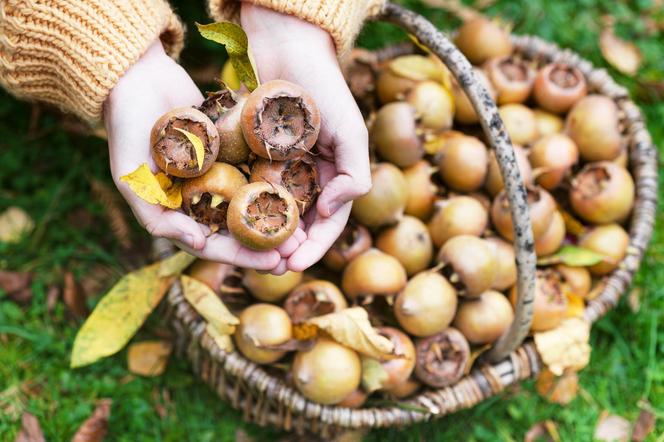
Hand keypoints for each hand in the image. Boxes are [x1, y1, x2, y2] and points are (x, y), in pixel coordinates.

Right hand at [104, 40, 282, 269]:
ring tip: (305, 227)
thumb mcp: (130, 177)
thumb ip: (156, 216)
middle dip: (266, 244)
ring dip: (276, 218)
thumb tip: (198, 244)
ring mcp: (217, 173)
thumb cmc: (126, 128)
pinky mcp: (231, 149)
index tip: (273, 262)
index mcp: (178, 212)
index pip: (213, 244)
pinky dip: (275, 180)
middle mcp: (200, 197)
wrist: (137, 77)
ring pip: (251, 202)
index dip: (242, 257)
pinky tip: (301, 188)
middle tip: (296, 252)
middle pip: (238, 229)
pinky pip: (255, 169)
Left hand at [241, 3, 371, 272]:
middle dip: (287, 247)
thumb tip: (331, 210)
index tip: (295, 262)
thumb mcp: (349, 129)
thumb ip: (354, 171)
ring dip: (264, 235)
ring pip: (272, 211)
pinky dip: (243, 207)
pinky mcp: (252, 155)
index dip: (315, 246)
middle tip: (270, 266)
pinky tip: (229, 222)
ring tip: (250, 252)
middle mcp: (307, 175)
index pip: (329, 221)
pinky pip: (248, 187)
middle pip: (299, 222)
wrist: (285, 46)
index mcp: (333, 174)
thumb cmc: (322, 87)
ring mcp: (279, 167)